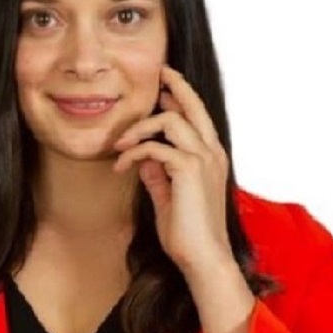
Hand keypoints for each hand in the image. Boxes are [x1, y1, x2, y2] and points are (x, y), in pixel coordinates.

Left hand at [112, 64, 231, 271]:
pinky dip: (134, 153)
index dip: (182, 98)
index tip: (165, 88)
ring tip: (120, 144)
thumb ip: (160, 176)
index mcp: (213, 158)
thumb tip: (145, 159)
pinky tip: (121, 167)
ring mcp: (203, 159)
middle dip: (175, 86)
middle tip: (158, 74)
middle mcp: (213, 153)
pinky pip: (155, 147)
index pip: (199, 117)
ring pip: (169, 121)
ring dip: (139, 128)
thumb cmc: (188, 234)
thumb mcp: (169, 199)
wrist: (203, 258)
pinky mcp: (188, 169)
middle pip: (193, 106)